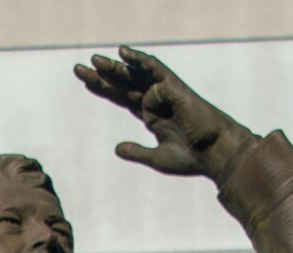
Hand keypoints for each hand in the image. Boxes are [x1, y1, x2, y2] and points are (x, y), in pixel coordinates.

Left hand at [74, 46, 254, 182]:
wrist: (214, 153)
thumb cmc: (192, 158)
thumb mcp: (157, 157)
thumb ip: (137, 152)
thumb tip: (116, 148)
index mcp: (151, 116)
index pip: (122, 97)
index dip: (103, 89)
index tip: (84, 82)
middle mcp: (155, 101)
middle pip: (123, 84)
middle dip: (101, 76)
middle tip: (78, 68)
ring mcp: (164, 94)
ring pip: (135, 75)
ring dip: (115, 67)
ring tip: (94, 61)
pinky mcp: (174, 88)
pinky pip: (155, 70)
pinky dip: (140, 61)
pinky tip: (123, 54)